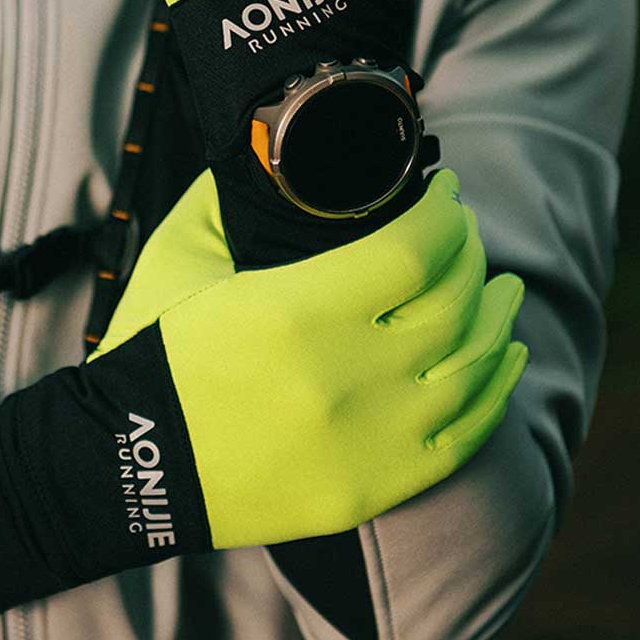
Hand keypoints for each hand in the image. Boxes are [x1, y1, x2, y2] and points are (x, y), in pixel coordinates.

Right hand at [0, 169, 525, 639]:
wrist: (134, 462)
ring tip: (502, 285)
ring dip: (498, 315)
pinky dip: (496, 387)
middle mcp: (346, 375)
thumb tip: (274, 153)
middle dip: (470, 252)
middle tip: (463, 231)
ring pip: (473, 365)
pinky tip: (505, 354)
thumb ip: (230, 196)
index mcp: (298, 310)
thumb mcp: (181, 257)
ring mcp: (369, 439)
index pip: (413, 249)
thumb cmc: (158, 349)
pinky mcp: (374, 485)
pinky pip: (465, 434)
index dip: (442, 211)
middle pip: (454, 303)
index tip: (444, 191)